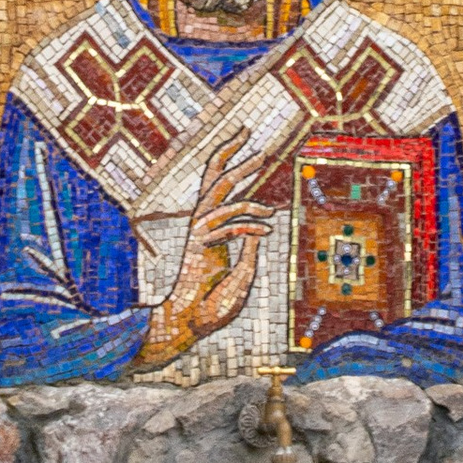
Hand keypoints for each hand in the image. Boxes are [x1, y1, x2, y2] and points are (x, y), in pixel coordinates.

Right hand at [137, 141, 272, 368]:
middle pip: (214, 180)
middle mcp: (203, 227)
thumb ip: (247, 252)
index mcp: (213, 230)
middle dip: (233, 156)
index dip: (232, 163)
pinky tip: (265, 234)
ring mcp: (198, 236)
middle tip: (251, 135)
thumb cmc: (214, 307)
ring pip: (219, 199)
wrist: (191, 326)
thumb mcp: (243, 276)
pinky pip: (223, 228)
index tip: (250, 146)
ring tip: (271, 205)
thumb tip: (257, 232)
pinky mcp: (197, 248)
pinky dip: (246, 228)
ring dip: (247, 197)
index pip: (220, 189)